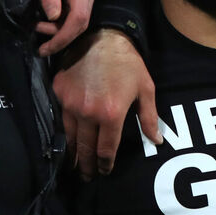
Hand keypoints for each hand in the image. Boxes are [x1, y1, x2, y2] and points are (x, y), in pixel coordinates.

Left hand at [21, 0, 99, 55]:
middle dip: (62, 35)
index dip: (65, 35)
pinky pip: (76, 10)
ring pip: (80, 17)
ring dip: (60, 28)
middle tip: (41, 44)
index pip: (80, 15)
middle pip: (83, 19)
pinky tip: (48, 19)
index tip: (47, 47)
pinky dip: (62, 19)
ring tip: (38, 26)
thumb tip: (54, 18)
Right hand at [52, 29, 160, 178]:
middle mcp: (88, 112)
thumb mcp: (146, 89)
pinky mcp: (58, 93)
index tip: (104, 171)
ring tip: (75, 164)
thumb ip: (149, 118)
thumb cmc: (129, 64)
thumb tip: (157, 140)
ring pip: (69, 136)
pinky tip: (67, 139)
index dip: (105, 164)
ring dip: (72, 153)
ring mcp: (70, 103)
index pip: (105, 148)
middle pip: (84, 148)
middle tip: (86, 177)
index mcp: (111, 113)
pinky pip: (60, 118)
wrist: (102, 37)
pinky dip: (64, 132)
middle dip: (85, 165)